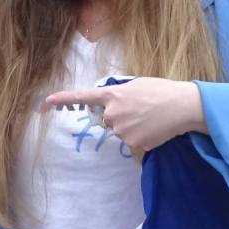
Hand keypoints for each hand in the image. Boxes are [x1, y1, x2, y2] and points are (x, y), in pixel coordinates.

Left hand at [46, 77, 207, 157]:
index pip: (82, 97)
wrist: (182, 106)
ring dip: (133, 127)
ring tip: (151, 118)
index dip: (63, 98)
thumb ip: (120, 94)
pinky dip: (143, 137)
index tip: (46, 101)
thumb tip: (112, 105)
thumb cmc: (162, 91)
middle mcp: (112, 113)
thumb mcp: (137, 85)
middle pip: (109, 120)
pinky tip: (154, 128)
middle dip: (121, 116)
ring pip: (121, 132)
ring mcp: (122, 130)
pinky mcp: (133, 143)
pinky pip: (133, 142)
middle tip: (141, 110)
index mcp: (113, 95)